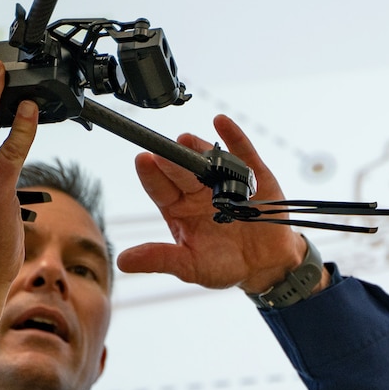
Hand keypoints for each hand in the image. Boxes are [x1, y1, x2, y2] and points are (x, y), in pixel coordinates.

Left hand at [117, 115, 325, 295]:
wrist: (266, 264)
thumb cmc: (224, 264)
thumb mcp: (190, 267)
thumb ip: (160, 259)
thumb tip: (122, 262)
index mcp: (178, 207)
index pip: (160, 187)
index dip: (151, 174)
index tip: (143, 160)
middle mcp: (197, 189)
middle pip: (182, 170)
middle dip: (172, 160)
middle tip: (163, 151)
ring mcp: (224, 179)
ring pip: (209, 158)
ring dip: (198, 146)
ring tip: (186, 140)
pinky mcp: (252, 174)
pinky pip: (243, 152)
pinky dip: (234, 136)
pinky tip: (221, 122)